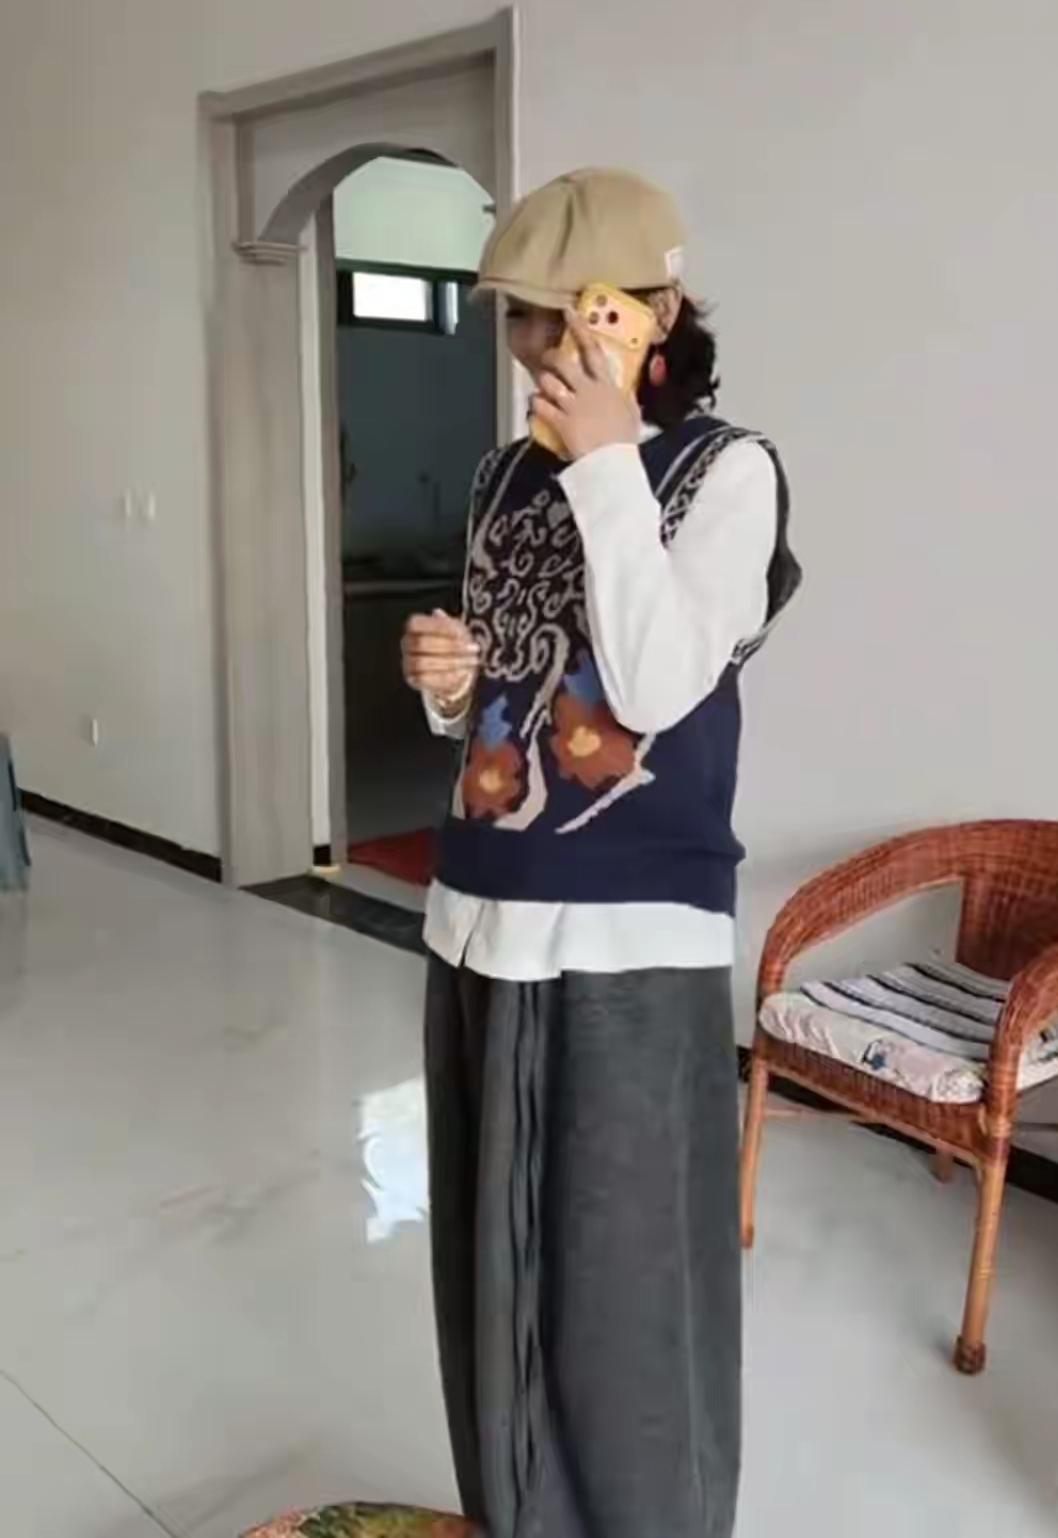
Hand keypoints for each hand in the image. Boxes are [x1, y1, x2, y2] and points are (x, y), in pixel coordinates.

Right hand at [402, 610, 479, 707]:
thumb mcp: (455, 629)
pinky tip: (463, 672)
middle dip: (450, 646)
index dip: (438, 627)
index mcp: (414, 626)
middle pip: (422, 643)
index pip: (418, 623)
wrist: (452, 667)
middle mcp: (407, 643)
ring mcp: (408, 662)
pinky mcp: (413, 679)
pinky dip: (446, 676)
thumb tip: (438, 614)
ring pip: (423, 663)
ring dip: (451, 662)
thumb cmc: (452, 642)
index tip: (461, 633)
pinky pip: (426, 680)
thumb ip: (448, 623)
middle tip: (473, 649)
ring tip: (472, 661)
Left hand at [531, 310, 640, 459]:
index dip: (579, 328)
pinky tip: (536, 407)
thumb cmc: (625, 442)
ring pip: (548, 382)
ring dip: (542, 383)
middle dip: (551, 357)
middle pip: (564, 362)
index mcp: (607, 385)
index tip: (568, 313)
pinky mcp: (560, 422)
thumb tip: (627, 393)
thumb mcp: (632, 414)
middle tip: (547, 359)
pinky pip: (540, 406)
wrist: (613, 463)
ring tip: (542, 389)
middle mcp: (588, 390)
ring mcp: (573, 405)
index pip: (593, 349)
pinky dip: (535, 405)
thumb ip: (627, 399)